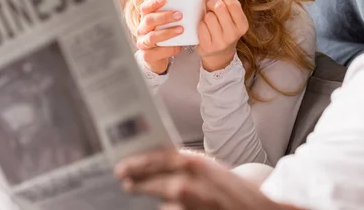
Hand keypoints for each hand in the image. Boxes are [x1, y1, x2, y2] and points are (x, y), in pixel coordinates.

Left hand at [114, 149, 295, 209]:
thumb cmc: (239, 192)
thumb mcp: (214, 171)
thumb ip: (190, 167)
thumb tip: (162, 162)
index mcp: (200, 164)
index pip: (163, 157)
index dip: (141, 160)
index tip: (124, 162)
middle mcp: (195, 183)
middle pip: (157, 180)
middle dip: (139, 180)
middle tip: (125, 179)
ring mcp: (195, 203)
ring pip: (165, 203)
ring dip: (158, 199)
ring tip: (143, 190)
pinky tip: (170, 208)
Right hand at [136, 0, 183, 73]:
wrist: (158, 58)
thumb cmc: (165, 36)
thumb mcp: (167, 24)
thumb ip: (174, 14)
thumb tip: (193, 3)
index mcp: (146, 19)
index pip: (145, 8)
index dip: (153, 2)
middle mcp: (142, 30)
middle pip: (149, 20)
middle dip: (164, 16)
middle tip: (179, 15)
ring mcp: (143, 43)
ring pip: (152, 37)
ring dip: (167, 32)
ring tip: (181, 29)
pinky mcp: (147, 55)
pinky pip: (157, 52)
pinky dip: (169, 49)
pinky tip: (178, 47)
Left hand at [198, 0, 248, 71]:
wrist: (219, 54)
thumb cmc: (223, 29)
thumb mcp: (228, 14)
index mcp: (242, 24)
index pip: (233, 4)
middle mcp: (234, 34)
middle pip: (219, 8)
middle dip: (212, 3)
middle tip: (210, 6)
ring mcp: (222, 41)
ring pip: (209, 17)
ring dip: (206, 15)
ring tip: (208, 20)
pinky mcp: (209, 46)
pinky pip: (201, 27)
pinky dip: (200, 25)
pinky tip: (204, 28)